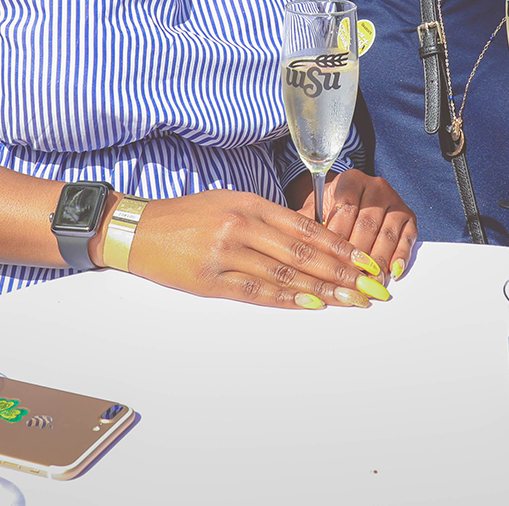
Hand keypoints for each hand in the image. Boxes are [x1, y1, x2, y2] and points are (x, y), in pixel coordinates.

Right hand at [125, 190, 388, 310]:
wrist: (138, 231)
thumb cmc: (186, 216)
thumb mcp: (228, 203)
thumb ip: (265, 219)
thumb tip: (308, 239)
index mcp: (250, 204)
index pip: (305, 227)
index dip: (339, 246)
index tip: (365, 260)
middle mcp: (242, 226)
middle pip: (302, 252)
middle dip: (341, 272)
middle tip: (370, 287)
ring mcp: (226, 253)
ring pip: (284, 273)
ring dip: (321, 290)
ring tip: (350, 301)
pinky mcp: (211, 279)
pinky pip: (256, 291)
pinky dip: (286, 299)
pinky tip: (310, 305)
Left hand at [289, 169, 417, 281]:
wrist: (350, 200)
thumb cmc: (328, 211)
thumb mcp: (314, 212)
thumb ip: (306, 226)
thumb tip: (292, 249)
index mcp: (350, 180)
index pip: (345, 210)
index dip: (339, 239)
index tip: (331, 264)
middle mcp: (375, 185)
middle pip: (367, 224)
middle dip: (359, 256)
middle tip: (351, 281)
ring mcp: (394, 199)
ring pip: (387, 232)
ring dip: (379, 261)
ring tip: (370, 283)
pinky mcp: (408, 215)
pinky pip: (408, 236)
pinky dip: (401, 256)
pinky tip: (393, 273)